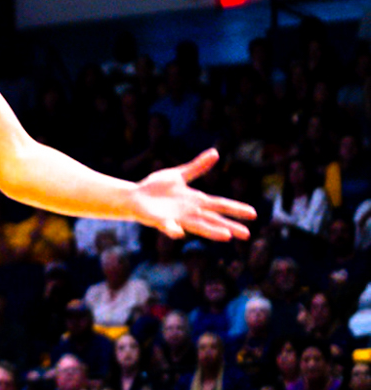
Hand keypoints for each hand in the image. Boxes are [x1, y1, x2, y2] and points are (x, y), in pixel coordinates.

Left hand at [130, 150, 253, 240]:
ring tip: (226, 236)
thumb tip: (215, 152)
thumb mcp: (179, 174)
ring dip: (211, 231)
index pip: (220, 205)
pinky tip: (178, 232)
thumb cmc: (157, 187)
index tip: (254, 214)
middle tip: (247, 235)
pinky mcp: (160, 221)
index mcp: (196, 200)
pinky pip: (168, 226)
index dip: (236, 209)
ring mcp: (176, 217)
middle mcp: (189, 212)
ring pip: (197, 225)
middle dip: (230, 226)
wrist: (135, 196)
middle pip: (213, 219)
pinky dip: (173, 229)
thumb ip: (197, 167)